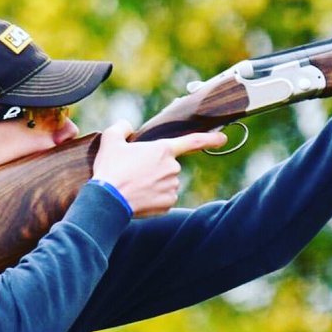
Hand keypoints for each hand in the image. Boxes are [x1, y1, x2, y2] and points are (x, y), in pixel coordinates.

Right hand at [92, 121, 225, 214]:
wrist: (108, 199)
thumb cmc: (110, 168)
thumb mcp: (111, 140)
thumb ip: (122, 127)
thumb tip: (128, 127)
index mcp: (163, 149)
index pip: (192, 141)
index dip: (210, 139)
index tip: (223, 138)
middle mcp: (173, 168)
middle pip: (168, 165)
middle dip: (155, 168)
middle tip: (134, 171)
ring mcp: (172, 187)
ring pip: (166, 182)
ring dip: (154, 183)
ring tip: (134, 185)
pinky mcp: (168, 204)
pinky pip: (164, 198)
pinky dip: (154, 198)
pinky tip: (139, 197)